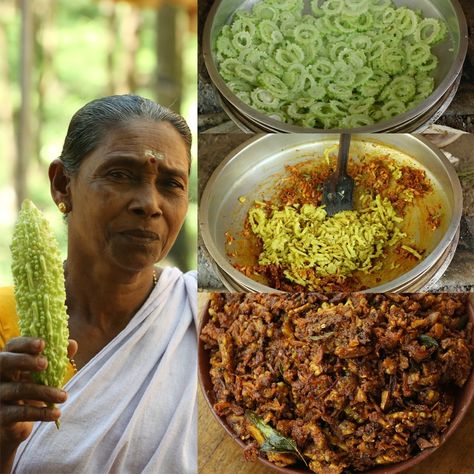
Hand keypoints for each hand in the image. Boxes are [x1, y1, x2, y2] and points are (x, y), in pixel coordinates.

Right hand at [0, 337, 76, 469]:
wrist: (16, 423)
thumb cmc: (32, 390)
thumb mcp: (45, 374)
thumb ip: (57, 357)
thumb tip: (72, 344)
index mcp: (10, 360)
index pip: (13, 346)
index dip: (26, 343)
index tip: (43, 343)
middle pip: (4, 362)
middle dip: (25, 360)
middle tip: (45, 363)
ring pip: (19, 389)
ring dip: (45, 392)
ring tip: (63, 396)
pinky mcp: (0, 415)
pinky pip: (21, 412)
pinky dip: (41, 413)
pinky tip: (56, 413)